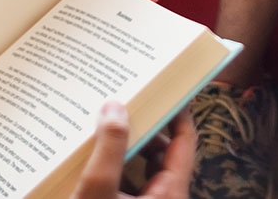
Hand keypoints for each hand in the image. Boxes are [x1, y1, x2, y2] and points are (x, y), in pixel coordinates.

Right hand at [75, 103, 194, 198]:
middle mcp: (162, 198)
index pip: (185, 142)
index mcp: (170, 194)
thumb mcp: (97, 190)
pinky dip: (112, 167)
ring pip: (141, 167)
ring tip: (106, 127)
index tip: (165, 90)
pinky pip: (125, 182)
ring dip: (124, 148)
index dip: (177, 113)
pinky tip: (91, 156)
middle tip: (126, 106)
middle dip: (142, 129)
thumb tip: (114, 108)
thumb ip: (109, 148)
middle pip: (161, 152)